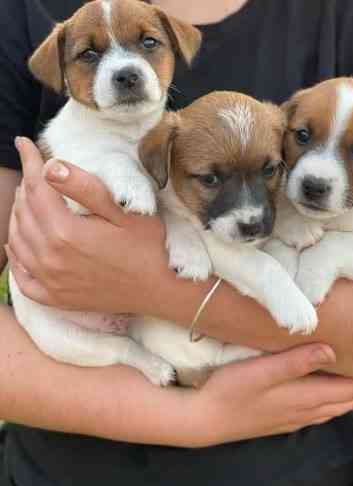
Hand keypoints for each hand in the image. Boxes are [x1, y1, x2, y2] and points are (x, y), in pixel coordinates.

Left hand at [7, 137, 167, 313]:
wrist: (160, 291)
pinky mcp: (55, 297)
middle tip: (35, 172)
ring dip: (18, 216)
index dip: (30, 161)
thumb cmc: (149, 248)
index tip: (24, 143)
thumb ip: (87, 189)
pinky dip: (16, 256)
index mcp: (66, 232)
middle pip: (23, 212)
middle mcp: (50, 258)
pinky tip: (21, 244)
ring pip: (17, 240)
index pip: (37, 188)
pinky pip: (21, 277)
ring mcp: (50, 281)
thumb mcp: (126, 213)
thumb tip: (51, 167)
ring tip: (28, 200)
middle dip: (26, 187)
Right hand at [188, 344, 352, 446]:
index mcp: (306, 398)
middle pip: (349, 401)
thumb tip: (333, 350)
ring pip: (335, 407)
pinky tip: (325, 388)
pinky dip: (333, 399)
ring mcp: (294, 418)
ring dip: (351, 392)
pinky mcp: (282, 419)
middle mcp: (306, 411)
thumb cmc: (232, 390)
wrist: (206, 419)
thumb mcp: (263, 370)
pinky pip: (320, 410)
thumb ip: (297, 360)